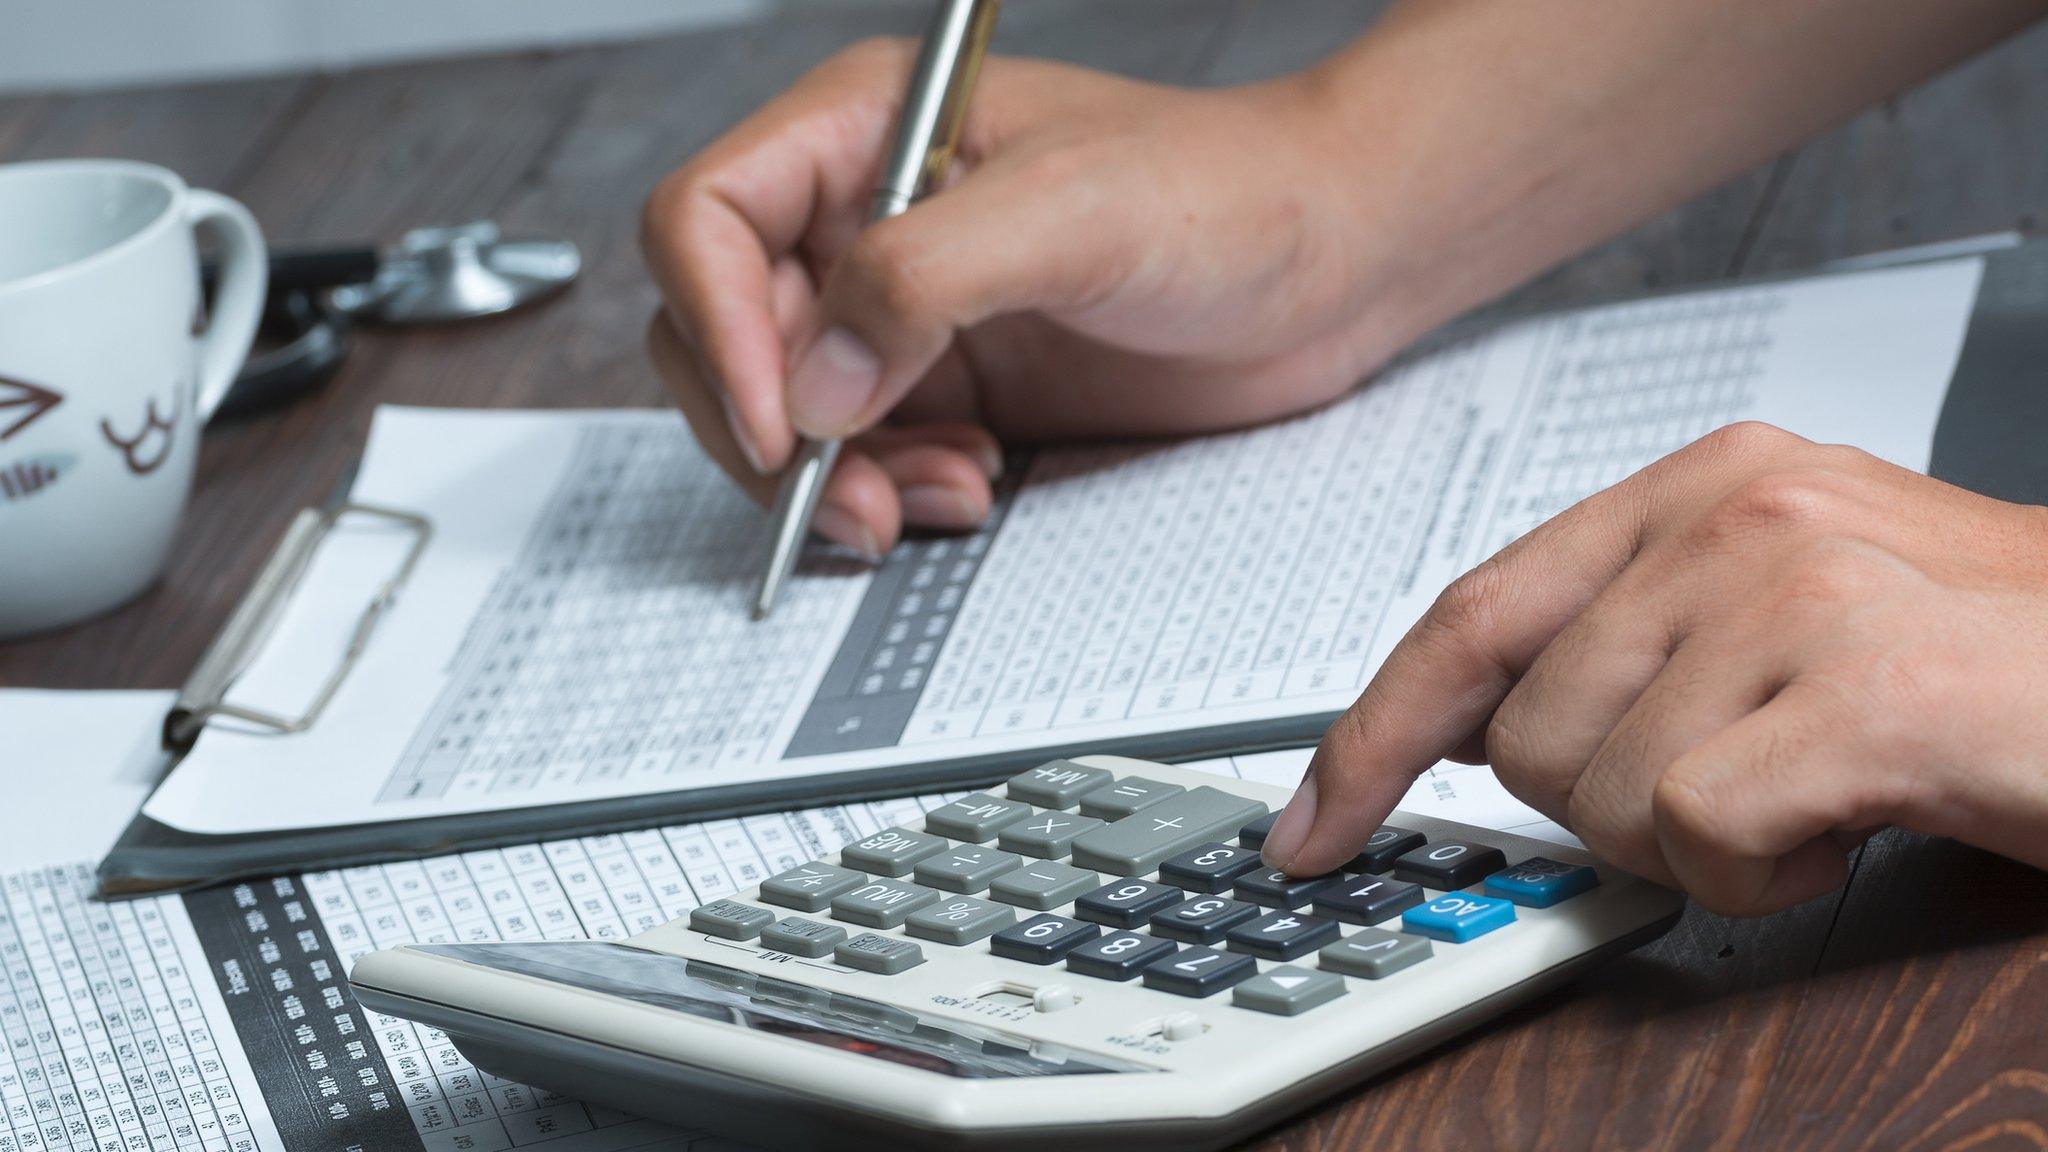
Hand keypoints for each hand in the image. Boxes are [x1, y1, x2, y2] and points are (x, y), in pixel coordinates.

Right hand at [640, 40, 1417, 554]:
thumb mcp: (1076, 214)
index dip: (716, 324)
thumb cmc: (1230, 193)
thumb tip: (813, 381)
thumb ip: (927, 276)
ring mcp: (901, 308)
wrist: (1333, 263)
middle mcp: (864, 217)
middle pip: (720, 330)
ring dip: (834, 479)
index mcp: (866, 130)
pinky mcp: (945, 384)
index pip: (705, 216)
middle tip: (846, 499)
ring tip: (937, 495)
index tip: (779, 420)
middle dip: (769, 432)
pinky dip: (888, 492)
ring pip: (782, 412)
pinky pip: (858, 457)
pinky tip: (970, 486)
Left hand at [1262, 422, 2047, 914]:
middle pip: (1525, 733)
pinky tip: (1847, 827)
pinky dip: (1763, 872)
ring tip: (1818, 793)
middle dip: (1610, 806)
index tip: (1312, 821)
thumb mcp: (1792, 606)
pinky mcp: (1857, 689)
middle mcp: (1734, 513)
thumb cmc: (1992, 661)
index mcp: (1703, 483)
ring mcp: (1793, 590)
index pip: (1473, 612)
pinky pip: (1695, 834)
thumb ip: (1636, 633)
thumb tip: (1474, 727)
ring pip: (1598, 796)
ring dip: (1699, 843)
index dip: (1372, 732)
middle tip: (1745, 783)